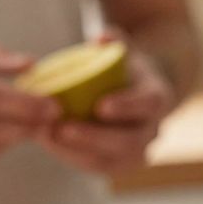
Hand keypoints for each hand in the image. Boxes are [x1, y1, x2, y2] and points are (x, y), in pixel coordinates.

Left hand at [38, 45, 172, 173]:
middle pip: (129, 142)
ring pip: (110, 161)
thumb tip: (100, 37)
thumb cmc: (124, 70)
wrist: (138, 98)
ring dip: (75, 150)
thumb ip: (115, 42)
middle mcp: (152, 130)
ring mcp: (137, 153)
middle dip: (93, 138)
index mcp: (157, 98)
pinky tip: (46, 141)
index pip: (149, 104)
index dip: (127, 106)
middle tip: (61, 129)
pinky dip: (69, 156)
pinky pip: (95, 166)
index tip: (101, 105)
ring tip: (45, 135)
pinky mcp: (117, 165)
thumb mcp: (124, 51)